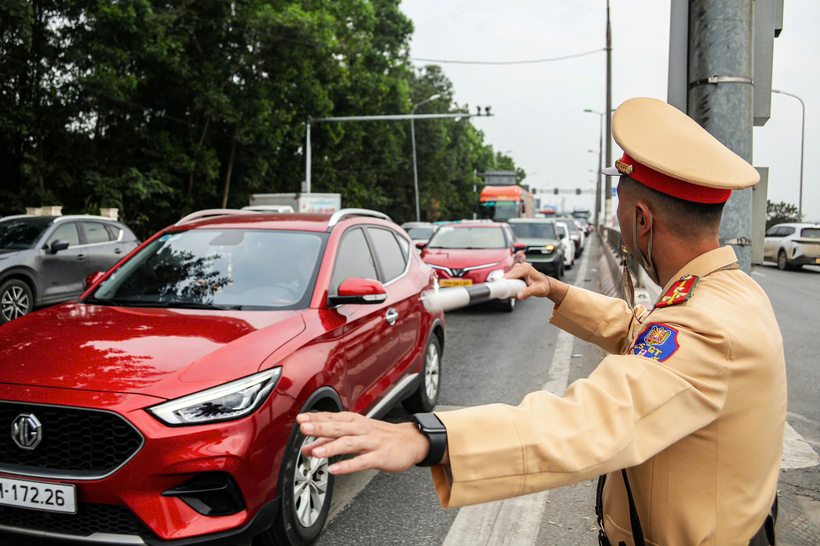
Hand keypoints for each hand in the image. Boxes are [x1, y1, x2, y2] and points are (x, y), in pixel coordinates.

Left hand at [297, 412, 430, 474]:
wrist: (411, 441)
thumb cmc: (382, 436)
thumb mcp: (357, 433)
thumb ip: (332, 440)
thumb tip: (309, 446)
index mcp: (356, 421)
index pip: (333, 417)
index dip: (317, 417)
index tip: (301, 418)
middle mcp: (362, 429)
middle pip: (339, 427)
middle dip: (320, 427)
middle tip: (304, 428)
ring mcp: (372, 442)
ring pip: (349, 443)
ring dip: (331, 447)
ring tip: (315, 451)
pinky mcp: (380, 456)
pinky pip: (362, 461)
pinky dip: (348, 465)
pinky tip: (335, 469)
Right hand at [504, 263, 551, 298]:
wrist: (546, 285)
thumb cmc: (543, 285)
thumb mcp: (537, 290)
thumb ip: (528, 292)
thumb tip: (518, 295)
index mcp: (526, 268)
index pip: (512, 273)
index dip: (506, 280)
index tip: (500, 287)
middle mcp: (521, 267)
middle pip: (508, 276)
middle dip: (509, 285)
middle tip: (513, 293)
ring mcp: (517, 270)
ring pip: (507, 278)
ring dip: (510, 286)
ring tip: (517, 291)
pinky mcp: (515, 273)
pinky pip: (509, 279)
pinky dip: (510, 285)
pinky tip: (516, 289)